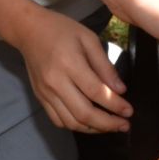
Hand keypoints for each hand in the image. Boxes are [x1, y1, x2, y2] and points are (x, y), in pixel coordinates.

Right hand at [9, 6, 131, 132]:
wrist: (28, 30)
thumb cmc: (61, 30)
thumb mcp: (88, 38)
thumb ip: (104, 65)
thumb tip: (120, 90)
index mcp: (70, 64)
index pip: (96, 92)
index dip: (115, 105)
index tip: (129, 111)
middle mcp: (56, 83)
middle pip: (84, 113)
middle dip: (108, 124)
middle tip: (124, 125)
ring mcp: (46, 93)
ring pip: (71, 122)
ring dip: (94, 129)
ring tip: (110, 126)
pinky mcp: (40, 98)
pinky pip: (58, 121)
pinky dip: (76, 126)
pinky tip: (89, 123)